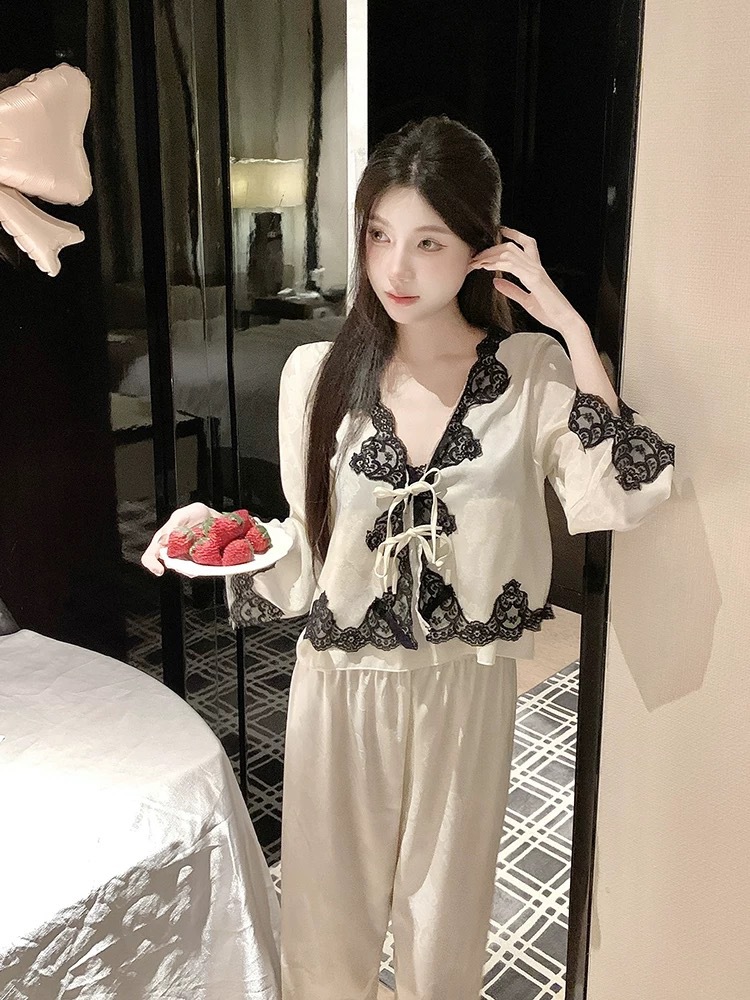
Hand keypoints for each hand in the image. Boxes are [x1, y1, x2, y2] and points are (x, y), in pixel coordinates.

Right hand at [141, 501, 221, 576]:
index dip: (152, 564)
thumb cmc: (193, 514)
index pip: (150, 556)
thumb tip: (163, 540)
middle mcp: (172, 552)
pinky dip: (202, 567)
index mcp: (163, 541)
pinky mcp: (198, 561)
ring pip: (185, 569)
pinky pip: (198, 569)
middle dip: (179, 567)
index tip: (160, 570)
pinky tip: (207, 560)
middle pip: (171, 565)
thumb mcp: (181, 515)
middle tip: (189, 561)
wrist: (210, 516)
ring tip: (201, 557)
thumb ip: (171, 526)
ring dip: (192, 568)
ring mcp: (185, 558)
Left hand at [466, 226, 586, 335]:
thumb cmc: (550, 312)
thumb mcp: (526, 300)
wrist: (565, 321)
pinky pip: (512, 265)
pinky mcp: (534, 279)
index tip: (499, 232)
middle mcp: (536, 266)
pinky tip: (486, 267)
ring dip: (490, 256)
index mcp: (536, 269)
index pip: (526, 243)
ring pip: (510, 253)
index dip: (513, 234)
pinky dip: (497, 264)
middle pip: (512, 246)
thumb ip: (512, 290)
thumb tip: (496, 281)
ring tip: (477, 261)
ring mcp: (536, 271)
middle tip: (476, 255)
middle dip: (492, 248)